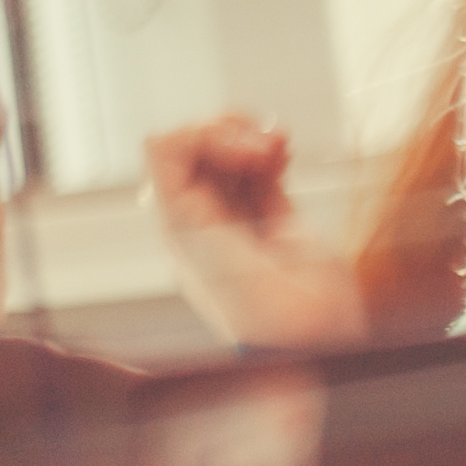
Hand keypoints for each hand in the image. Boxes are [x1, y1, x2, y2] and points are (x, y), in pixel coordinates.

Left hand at [143, 115, 371, 350]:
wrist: (304, 332)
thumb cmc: (246, 298)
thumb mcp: (194, 230)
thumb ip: (174, 178)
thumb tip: (162, 136)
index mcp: (178, 218)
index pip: (172, 151)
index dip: (206, 136)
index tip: (241, 152)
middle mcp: (206, 212)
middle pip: (204, 144)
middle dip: (234, 133)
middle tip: (262, 149)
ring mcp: (242, 212)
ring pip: (237, 150)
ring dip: (256, 137)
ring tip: (277, 146)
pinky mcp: (277, 215)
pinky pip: (268, 168)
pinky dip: (276, 150)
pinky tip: (284, 151)